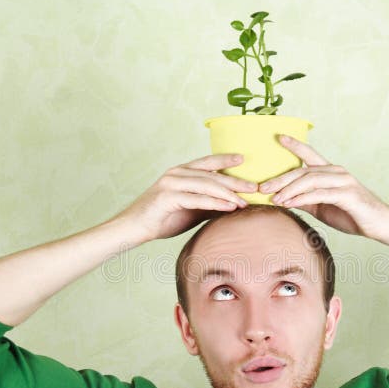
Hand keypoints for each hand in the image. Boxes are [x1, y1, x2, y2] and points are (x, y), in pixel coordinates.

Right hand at [118, 154, 256, 240]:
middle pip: (211, 174)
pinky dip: (215, 203)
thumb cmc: (163, 218)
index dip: (225, 160)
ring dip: (228, 194)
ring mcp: (171, 184)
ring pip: (206, 185)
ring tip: (245, 201)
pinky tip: (229, 208)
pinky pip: (197, 199)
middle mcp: (176, 173)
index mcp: (180, 172)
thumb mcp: (190, 208)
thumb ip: (208, 202)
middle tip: (254, 186)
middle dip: (235, 181)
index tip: (243, 160)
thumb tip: (233, 204)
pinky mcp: (168, 197)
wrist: (134, 228)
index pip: (207, 162)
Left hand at [259, 135, 388, 237]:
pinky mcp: (346, 195)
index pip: (310, 154)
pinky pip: (319, 194)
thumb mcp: (323, 206)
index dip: (295, 145)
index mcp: (331, 172)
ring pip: (309, 180)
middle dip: (280, 178)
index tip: (278, 137)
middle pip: (303, 171)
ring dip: (289, 189)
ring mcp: (343, 182)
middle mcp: (337, 172)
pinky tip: (290, 203)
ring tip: (273, 198)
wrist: (378, 225)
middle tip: (262, 186)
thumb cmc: (351, 214)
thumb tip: (284, 199)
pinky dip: (302, 198)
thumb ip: (306, 199)